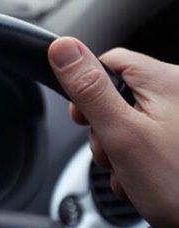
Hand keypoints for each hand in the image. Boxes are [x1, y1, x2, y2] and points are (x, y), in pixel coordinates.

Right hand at [48, 37, 178, 227]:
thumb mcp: (121, 134)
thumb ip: (89, 89)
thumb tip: (62, 47)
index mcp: (167, 80)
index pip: (108, 61)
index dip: (86, 90)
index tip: (82, 120)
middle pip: (120, 93)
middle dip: (105, 127)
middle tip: (110, 154)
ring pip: (135, 119)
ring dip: (121, 148)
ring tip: (128, 173)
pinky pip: (154, 136)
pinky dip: (141, 158)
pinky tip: (142, 180)